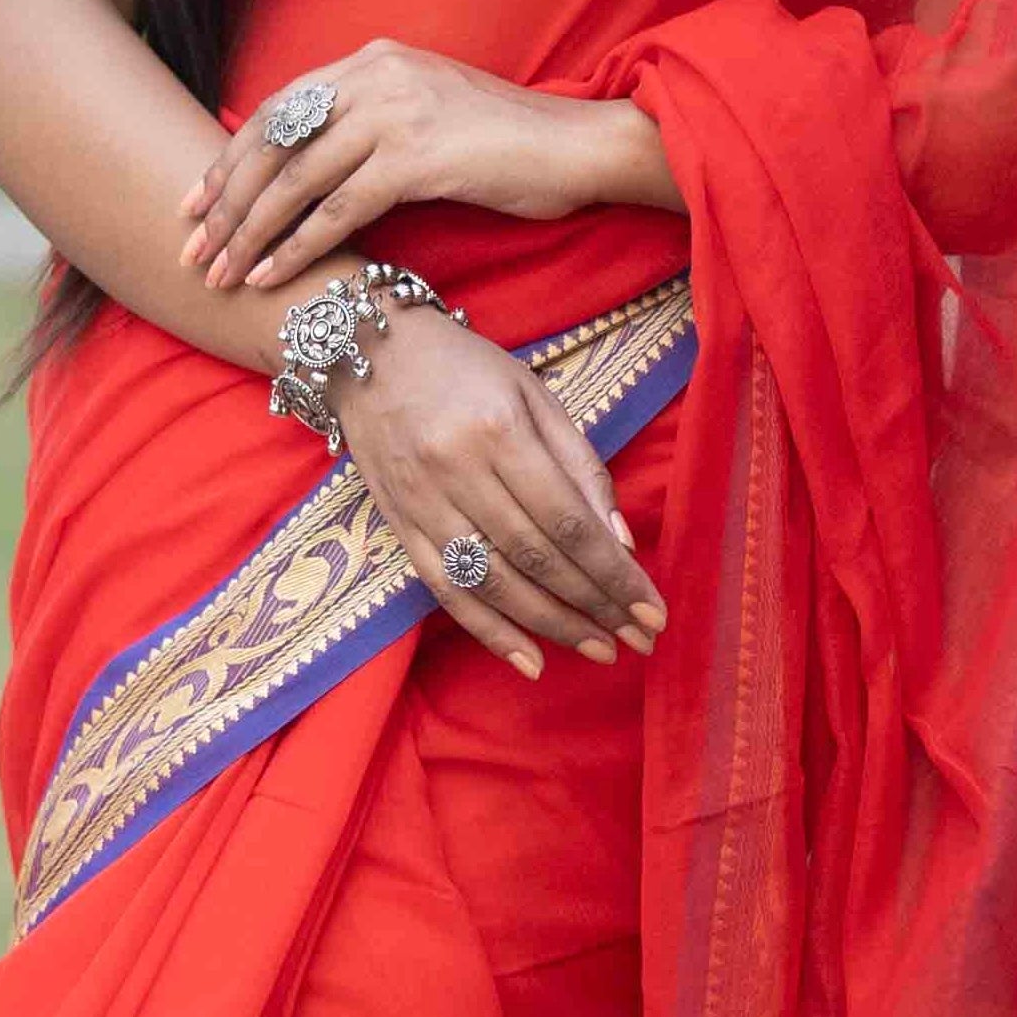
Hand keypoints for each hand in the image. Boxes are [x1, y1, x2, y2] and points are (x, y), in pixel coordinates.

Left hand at [182, 44, 673, 292]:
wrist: (579, 144)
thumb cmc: (508, 141)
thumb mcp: (428, 111)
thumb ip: (371, 122)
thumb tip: (312, 165)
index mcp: (371, 60)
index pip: (278, 109)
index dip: (230, 158)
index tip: (196, 201)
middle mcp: (375, 76)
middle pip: (274, 142)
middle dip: (225, 201)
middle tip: (189, 246)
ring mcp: (394, 112)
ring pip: (296, 179)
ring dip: (250, 233)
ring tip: (220, 274)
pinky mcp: (416, 156)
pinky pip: (336, 209)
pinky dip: (297, 247)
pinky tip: (271, 276)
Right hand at [327, 302, 666, 679]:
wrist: (365, 354)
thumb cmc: (465, 368)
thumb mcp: (534, 396)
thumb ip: (579, 466)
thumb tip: (619, 542)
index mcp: (499, 432)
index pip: (568, 520)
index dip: (613, 573)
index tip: (651, 608)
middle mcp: (457, 473)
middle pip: (536, 558)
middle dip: (595, 606)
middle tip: (640, 639)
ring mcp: (422, 505)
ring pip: (495, 583)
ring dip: (553, 627)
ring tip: (599, 651)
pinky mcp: (398, 528)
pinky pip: (447, 592)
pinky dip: (490, 632)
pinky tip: (531, 662)